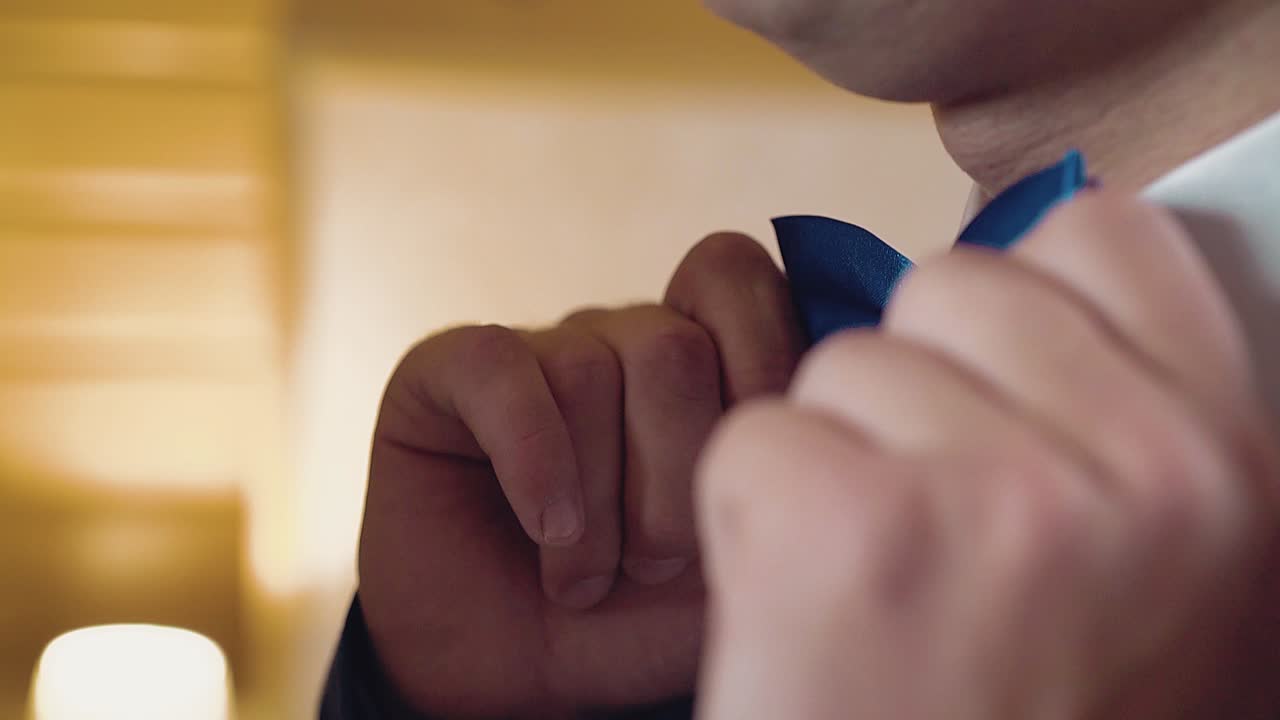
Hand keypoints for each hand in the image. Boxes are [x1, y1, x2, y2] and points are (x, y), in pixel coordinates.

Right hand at [357, 234, 805, 717]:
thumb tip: (810, 416)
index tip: (754, 473)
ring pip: (589, 368)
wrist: (513, 679)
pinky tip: (546, 529)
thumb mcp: (738, 565)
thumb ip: (786, 479)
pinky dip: (534, 459)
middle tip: (657, 563)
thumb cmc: (635, 623)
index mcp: (699, 365)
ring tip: (586, 580)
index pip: (738, 279)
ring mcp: (535, 352)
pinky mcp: (445, 374)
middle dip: (674, 473)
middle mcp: (617, 342)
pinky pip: (502, 371)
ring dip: (597, 503)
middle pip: (673, 344)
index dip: (759, 363)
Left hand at [696, 193, 1279, 719]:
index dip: (1024, 300)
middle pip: (950, 282)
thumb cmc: (1022, 717)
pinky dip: (753, 516)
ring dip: (836, 461)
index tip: (995, 380)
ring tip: (878, 590)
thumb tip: (1047, 286)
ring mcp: (996, 496)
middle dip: (916, 384)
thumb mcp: (1155, 582)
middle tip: (929, 523)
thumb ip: (1122, 428)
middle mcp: (1142, 470)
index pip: (1104, 236)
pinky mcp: (849, 531)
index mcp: (1233, 468)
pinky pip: (754, 437)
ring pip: (843, 362)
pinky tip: (805, 613)